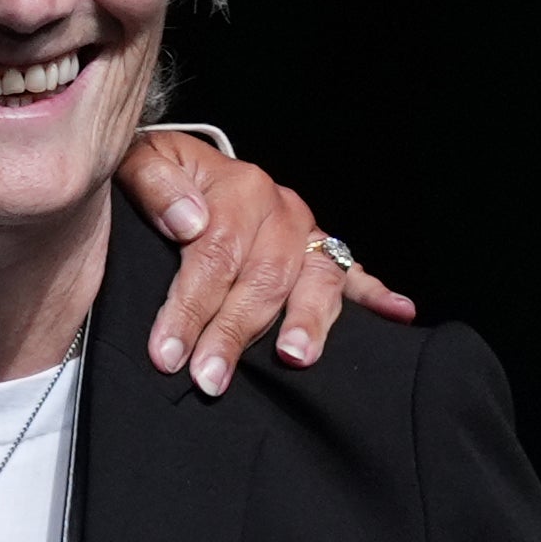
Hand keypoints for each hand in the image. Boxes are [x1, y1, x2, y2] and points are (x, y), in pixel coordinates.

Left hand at [115, 127, 416, 393]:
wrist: (182, 167)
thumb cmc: (160, 176)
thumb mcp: (140, 162)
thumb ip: (155, 186)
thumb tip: (188, 221)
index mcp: (239, 187)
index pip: (216, 254)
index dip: (190, 306)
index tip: (168, 353)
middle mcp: (280, 209)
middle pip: (263, 278)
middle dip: (235, 333)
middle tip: (210, 379)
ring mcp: (305, 233)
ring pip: (314, 281)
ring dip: (307, 322)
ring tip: (294, 357)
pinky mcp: (318, 251)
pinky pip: (352, 274)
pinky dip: (378, 294)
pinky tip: (400, 314)